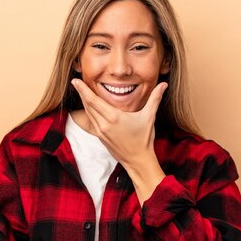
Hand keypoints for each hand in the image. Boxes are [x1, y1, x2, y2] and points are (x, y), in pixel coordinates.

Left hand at [71, 79, 166, 204]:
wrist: (137, 160)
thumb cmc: (144, 139)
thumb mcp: (149, 117)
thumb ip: (155, 98)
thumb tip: (164, 84)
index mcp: (113, 117)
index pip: (93, 100)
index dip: (83, 90)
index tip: (75, 81)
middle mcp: (104, 124)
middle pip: (87, 105)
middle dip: (81, 92)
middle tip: (75, 82)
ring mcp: (100, 131)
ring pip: (88, 113)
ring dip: (83, 101)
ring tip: (80, 90)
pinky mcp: (99, 136)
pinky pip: (91, 120)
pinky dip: (88, 111)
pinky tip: (88, 105)